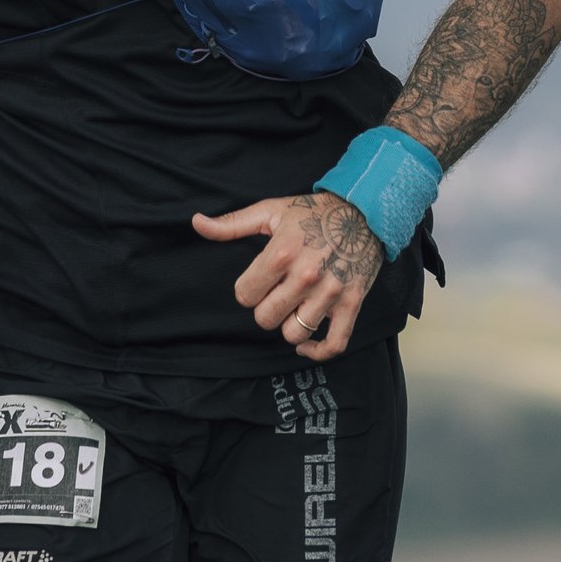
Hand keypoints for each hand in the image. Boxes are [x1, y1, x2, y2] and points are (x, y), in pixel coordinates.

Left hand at [192, 192, 382, 361]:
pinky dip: (316, 351)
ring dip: (289, 324)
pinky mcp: (352, 303)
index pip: (244, 295)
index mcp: (281, 253)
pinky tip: (305, 344)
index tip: (257, 282)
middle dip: (265, 308)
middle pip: (266, 318)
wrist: (364, 210)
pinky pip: (334, 344)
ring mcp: (330, 292)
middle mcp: (306, 276)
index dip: (247, 290)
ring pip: (295, 334)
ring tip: (293, 307)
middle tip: (275, 294)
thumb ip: (231, 224)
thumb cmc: (312, 212)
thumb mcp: (270, 211)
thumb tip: (197, 223)